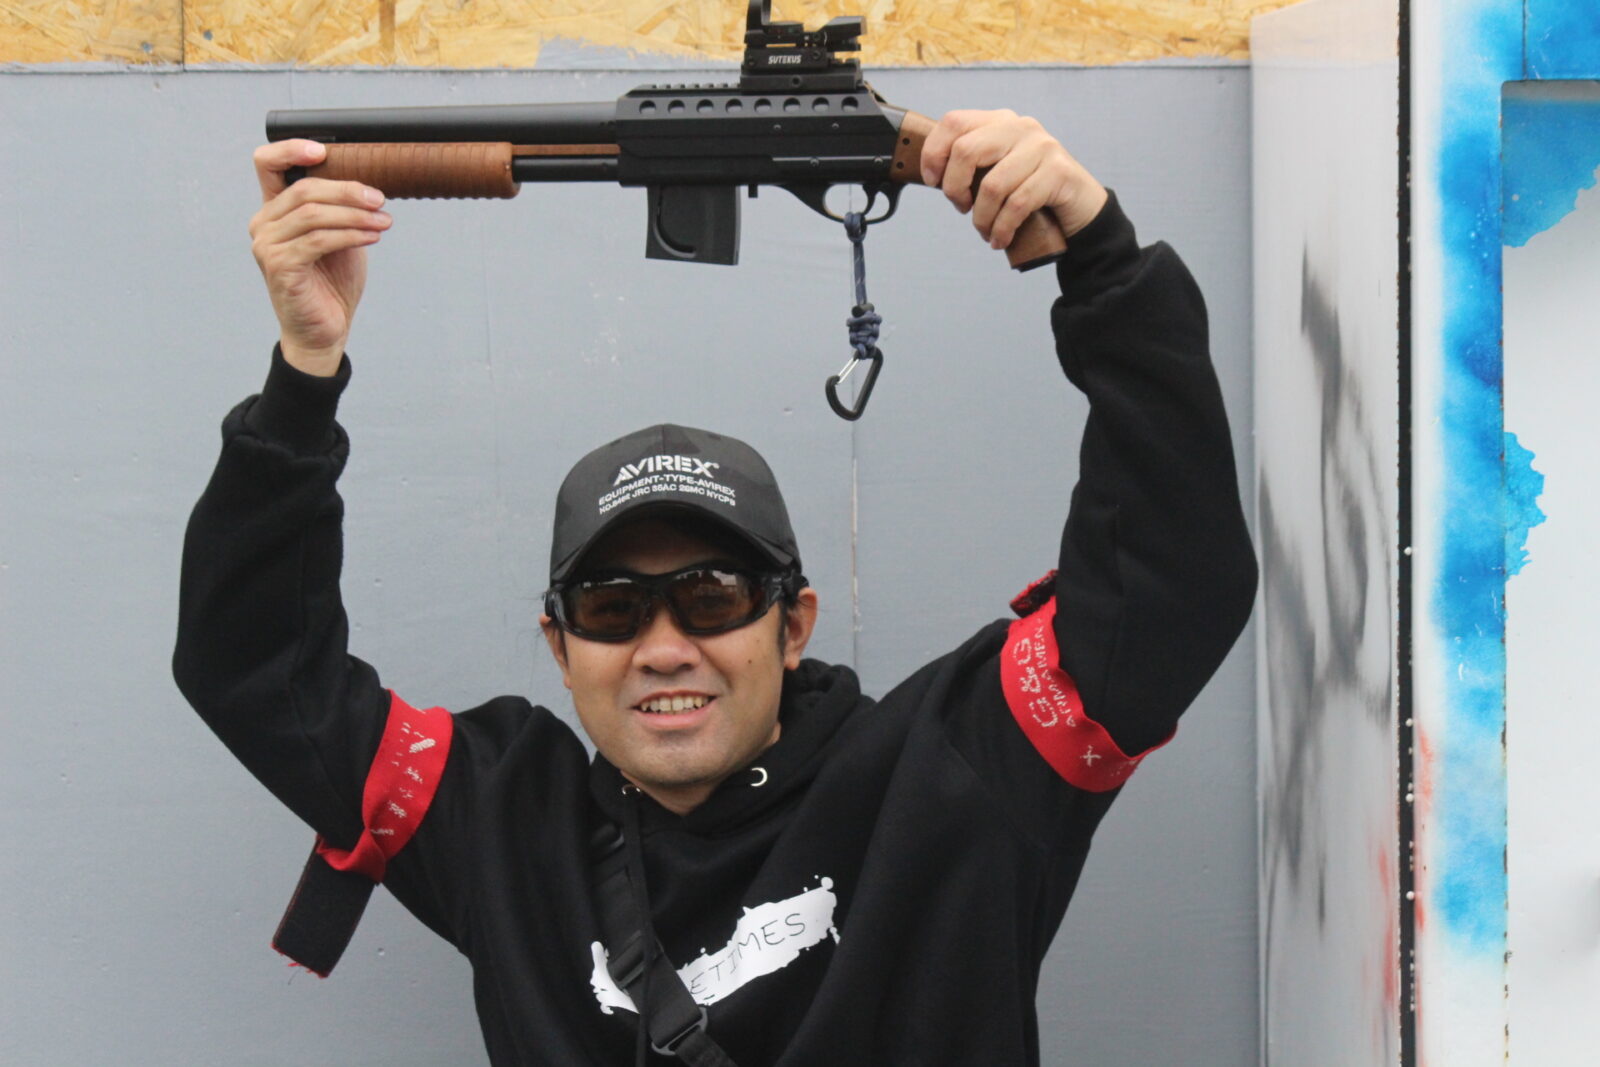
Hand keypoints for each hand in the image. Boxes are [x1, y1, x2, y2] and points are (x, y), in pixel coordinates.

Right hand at [248, 140, 391, 376]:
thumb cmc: (331, 282)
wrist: (326, 329)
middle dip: (347, 190)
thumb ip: (340, 209)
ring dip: (355, 214)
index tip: (324, 150)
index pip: (268, 164)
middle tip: (379, 199)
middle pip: (304, 189)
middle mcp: (263, 224)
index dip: (291, 150)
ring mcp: (267, 246)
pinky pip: (318, 240)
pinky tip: (372, 235)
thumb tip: (368, 184)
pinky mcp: (280, 267)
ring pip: (313, 214)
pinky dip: (350, 234)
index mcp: (274, 210)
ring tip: (383, 221)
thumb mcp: (339, 236)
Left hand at [918, 110, 1107, 250]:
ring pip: (992, 185)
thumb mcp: (995, 172)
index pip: (953, 122)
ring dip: (982, 219)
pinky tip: (999, 239)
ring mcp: (1042, 147)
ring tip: (985, 232)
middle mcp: (1020, 127)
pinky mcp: (1058, 171)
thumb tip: (931, 175)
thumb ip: (970, 166)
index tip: (933, 182)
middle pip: (966, 151)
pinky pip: (1017, 204)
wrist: (1080, 207)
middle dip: (955, 188)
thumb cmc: (1029, 192)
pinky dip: (1002, 228)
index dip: (934, 153)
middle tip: (962, 208)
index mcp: (999, 122)